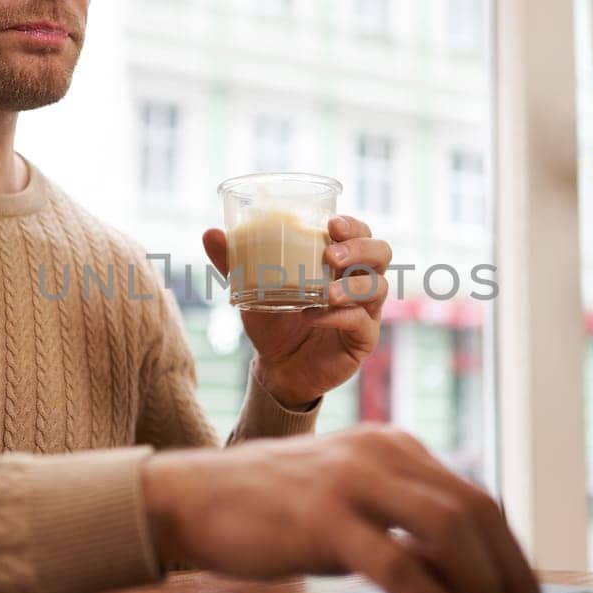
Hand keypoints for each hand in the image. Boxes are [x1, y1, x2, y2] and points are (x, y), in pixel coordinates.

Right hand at [140, 424, 544, 592]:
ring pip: (449, 528)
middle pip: (475, 510)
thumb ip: (405, 532)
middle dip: (512, 573)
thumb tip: (471, 582)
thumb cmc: (273, 511)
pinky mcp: (323, 517)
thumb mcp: (350, 510)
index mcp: (393, 446)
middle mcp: (381, 453)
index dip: (511, 552)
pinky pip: (399, 565)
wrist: (192, 497)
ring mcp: (352, 481)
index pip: (475, 497)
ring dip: (485, 585)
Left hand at [202, 215, 390, 408]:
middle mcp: (360, 282)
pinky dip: (338, 317)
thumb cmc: (273, 320)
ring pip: (378, 288)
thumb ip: (235, 263)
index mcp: (340, 262)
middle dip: (360, 249)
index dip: (354, 225)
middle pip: (381, 254)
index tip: (332, 224)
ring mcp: (366, 311)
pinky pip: (361, 323)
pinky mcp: (363, 340)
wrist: (277, 368)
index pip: (361, 233)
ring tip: (324, 292)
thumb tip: (210, 233)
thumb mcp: (252, 289)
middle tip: (331, 255)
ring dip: (351, 285)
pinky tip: (313, 316)